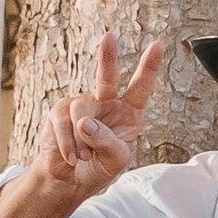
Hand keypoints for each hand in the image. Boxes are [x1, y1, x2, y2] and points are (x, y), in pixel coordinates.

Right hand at [16, 32, 164, 212]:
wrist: (69, 181)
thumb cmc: (98, 169)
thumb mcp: (114, 160)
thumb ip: (106, 141)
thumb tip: (85, 123)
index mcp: (129, 112)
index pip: (141, 88)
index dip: (149, 67)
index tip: (157, 45)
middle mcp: (106, 103)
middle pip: (107, 78)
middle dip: (107, 57)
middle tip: (109, 37)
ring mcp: (82, 105)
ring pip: (82, 113)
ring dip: (83, 141)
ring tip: (84, 158)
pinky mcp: (59, 112)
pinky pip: (63, 124)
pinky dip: (67, 145)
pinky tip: (70, 157)